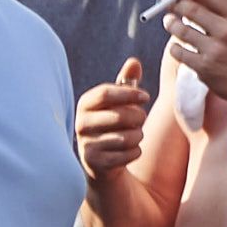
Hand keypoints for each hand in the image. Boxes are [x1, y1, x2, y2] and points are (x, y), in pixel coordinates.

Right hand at [75, 58, 149, 182]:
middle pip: (120, 115)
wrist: (100, 161)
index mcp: (85, 104)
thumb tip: (134, 62)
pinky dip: (135, 152)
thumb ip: (126, 82)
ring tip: (134, 136)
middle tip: (141, 119)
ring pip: (127, 137)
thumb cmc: (112, 124)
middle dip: (139, 117)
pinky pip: (128, 155)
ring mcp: (86, 145)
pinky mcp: (95, 163)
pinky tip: (129, 151)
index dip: (129, 94)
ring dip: (138, 136)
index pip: (106, 93)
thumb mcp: (118, 102)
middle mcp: (81, 123)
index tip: (146, 97)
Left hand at [158, 0, 226, 119]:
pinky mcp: (205, 69)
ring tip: (168, 21)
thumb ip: (225, 11)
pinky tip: (177, 46)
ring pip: (181, 30)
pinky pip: (179, 52)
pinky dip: (175, 47)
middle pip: (191, 9)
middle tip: (168, 4)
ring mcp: (215, 51)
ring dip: (171, 23)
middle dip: (175, 4)